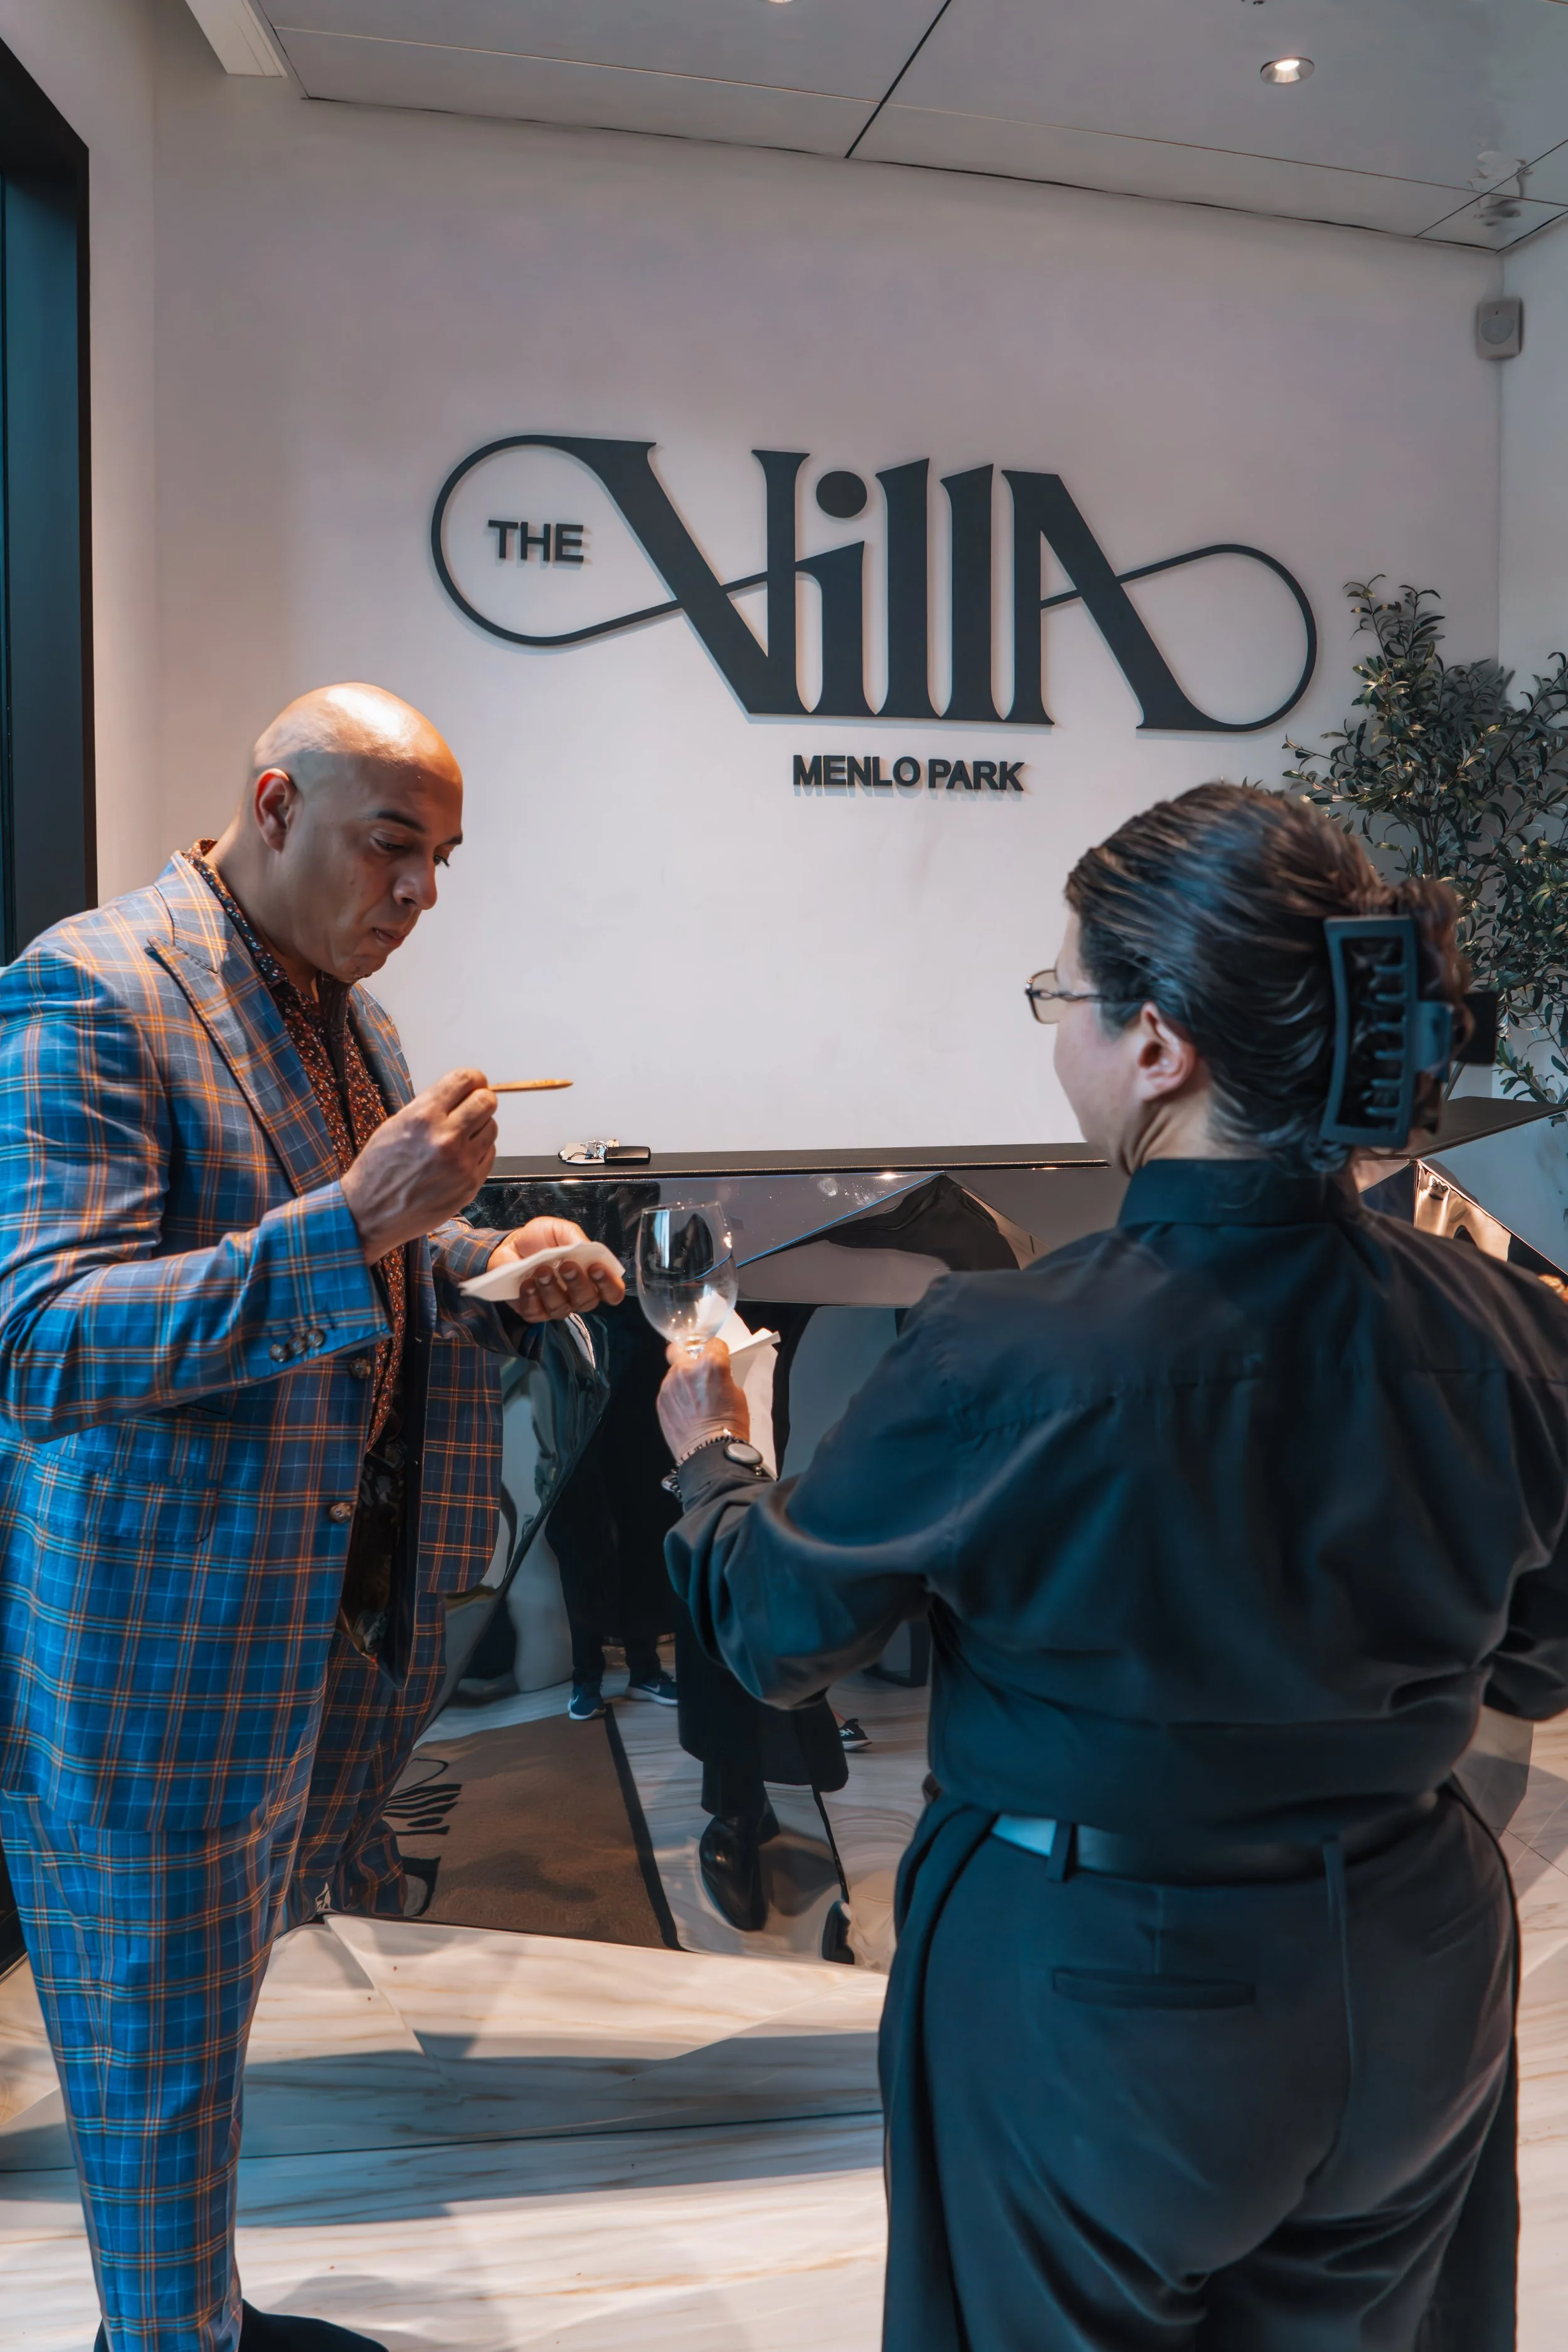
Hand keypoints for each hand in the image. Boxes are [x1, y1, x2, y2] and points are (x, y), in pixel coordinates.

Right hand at [341, 1068, 497, 1262]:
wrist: (370, 1213)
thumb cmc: (378, 1169)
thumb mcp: (397, 1125)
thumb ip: (430, 1107)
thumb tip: (461, 1093)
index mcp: (423, 1116)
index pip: (465, 1080)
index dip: (473, 1078)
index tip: (474, 1082)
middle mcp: (446, 1137)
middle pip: (487, 1101)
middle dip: (481, 1100)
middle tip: (472, 1107)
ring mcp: (461, 1163)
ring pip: (492, 1128)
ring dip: (480, 1127)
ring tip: (460, 1136)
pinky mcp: (470, 1184)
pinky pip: (489, 1154)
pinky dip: (479, 1151)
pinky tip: (459, 1157)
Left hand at [488, 1217, 625, 1321]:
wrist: (510, 1245)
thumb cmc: (541, 1239)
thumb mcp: (559, 1230)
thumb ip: (574, 1237)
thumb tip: (585, 1247)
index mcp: (591, 1277)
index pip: (612, 1291)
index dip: (609, 1285)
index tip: (596, 1268)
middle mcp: (577, 1295)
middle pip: (588, 1302)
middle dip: (578, 1284)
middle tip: (566, 1265)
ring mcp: (555, 1305)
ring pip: (561, 1309)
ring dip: (552, 1289)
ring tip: (541, 1270)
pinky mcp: (533, 1311)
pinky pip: (535, 1313)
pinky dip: (531, 1298)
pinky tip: (527, 1283)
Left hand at [656, 1338, 749, 1460]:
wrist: (709, 1452)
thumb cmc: (729, 1426)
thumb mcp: (738, 1394)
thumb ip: (723, 1377)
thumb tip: (715, 1376)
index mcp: (711, 1364)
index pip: (714, 1343)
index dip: (718, 1351)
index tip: (719, 1357)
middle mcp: (686, 1369)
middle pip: (682, 1349)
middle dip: (689, 1356)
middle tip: (697, 1371)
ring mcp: (670, 1384)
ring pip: (674, 1371)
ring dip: (682, 1379)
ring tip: (693, 1399)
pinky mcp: (661, 1400)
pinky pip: (668, 1389)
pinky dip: (676, 1395)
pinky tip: (686, 1410)